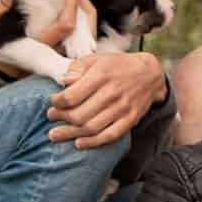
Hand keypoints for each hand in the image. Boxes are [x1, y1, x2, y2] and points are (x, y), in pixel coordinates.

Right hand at [0, 0, 79, 76]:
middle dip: (85, 10)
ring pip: (86, 38)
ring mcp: (61, 57)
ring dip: (87, 16)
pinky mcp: (63, 57)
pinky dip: (83, 25)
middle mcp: (55, 53)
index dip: (71, 6)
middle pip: (83, 33)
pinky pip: (81, 41)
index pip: (65, 26)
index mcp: (39, 46)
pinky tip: (78, 11)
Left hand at [48, 40, 167, 146]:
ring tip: (56, 134)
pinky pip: (109, 135)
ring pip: (91, 128)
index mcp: (101, 76)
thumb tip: (63, 81)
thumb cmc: (118, 66)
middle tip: (51, 117)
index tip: (53, 102)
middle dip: (60, 118)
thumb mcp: (97, 59)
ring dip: (70, 133)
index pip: (71, 96)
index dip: (57, 102)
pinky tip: (79, 143)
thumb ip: (78, 68)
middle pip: (79, 115)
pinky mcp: (130, 120)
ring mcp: (122, 108)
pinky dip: (92, 142)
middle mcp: (112, 93)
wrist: (150, 74)